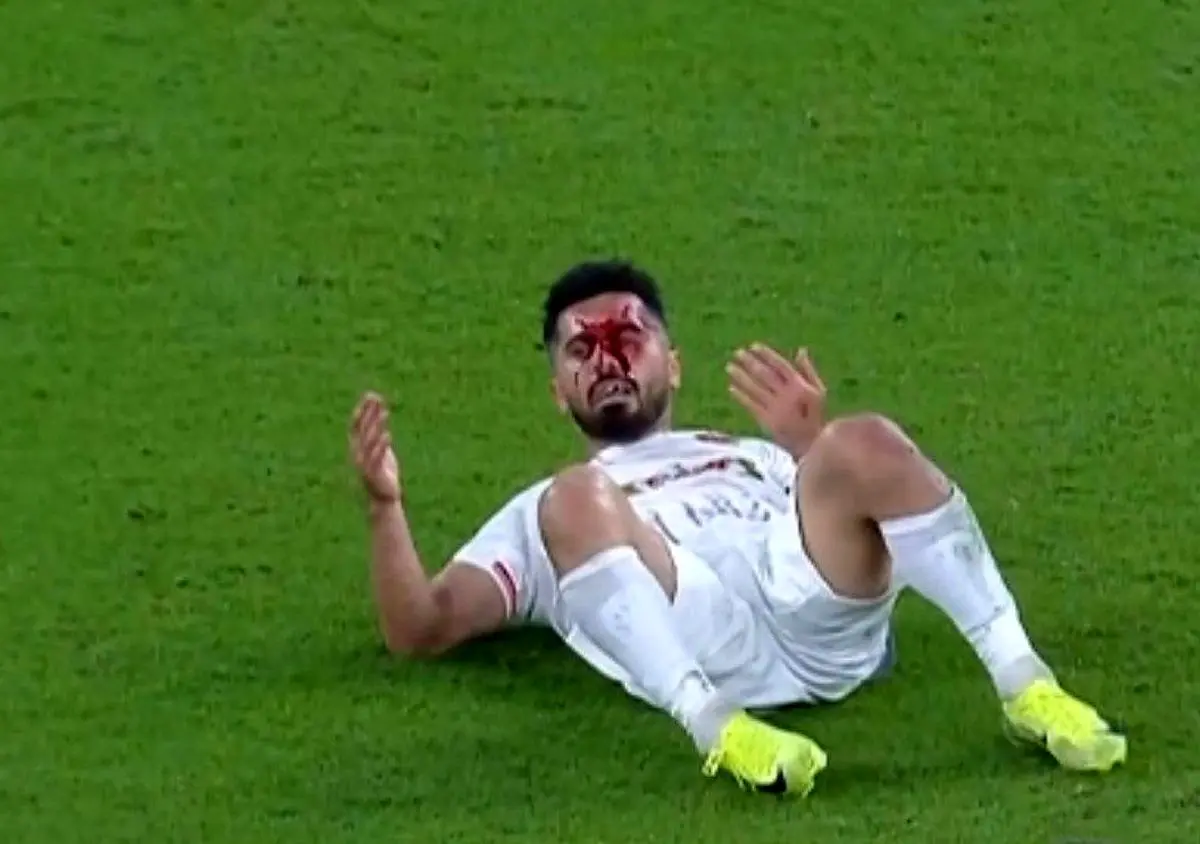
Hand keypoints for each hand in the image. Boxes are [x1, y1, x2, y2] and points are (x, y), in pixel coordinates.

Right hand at [349, 392, 401, 502]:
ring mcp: (364, 463)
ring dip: (376, 425)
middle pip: (363, 429)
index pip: (357, 424)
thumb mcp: (380, 451)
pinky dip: (381, 445)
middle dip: (370, 413)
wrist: (383, 498)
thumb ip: (378, 436)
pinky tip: (387, 435)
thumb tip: (380, 417)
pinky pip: (376, 456)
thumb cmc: (382, 474)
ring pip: (369, 441)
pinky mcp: (373, 473)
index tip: (370, 395)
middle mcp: (357, 453)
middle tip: (377, 398)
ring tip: (385, 412)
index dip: (363, 409)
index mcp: (358, 447)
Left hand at [727, 344, 826, 458]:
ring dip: (741, 377)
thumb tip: (801, 350)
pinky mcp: (767, 422)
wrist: (812, 446)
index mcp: (801, 387)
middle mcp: (788, 396)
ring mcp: (776, 409)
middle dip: (750, 362)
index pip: (781, 366)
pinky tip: (732, 388)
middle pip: (765, 375)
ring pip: (756, 389)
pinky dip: (741, 396)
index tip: (753, 346)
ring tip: (729, 367)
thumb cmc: (816, 417)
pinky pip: (751, 406)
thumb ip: (808, 371)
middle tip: (737, 353)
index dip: (766, 355)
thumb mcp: (818, 393)